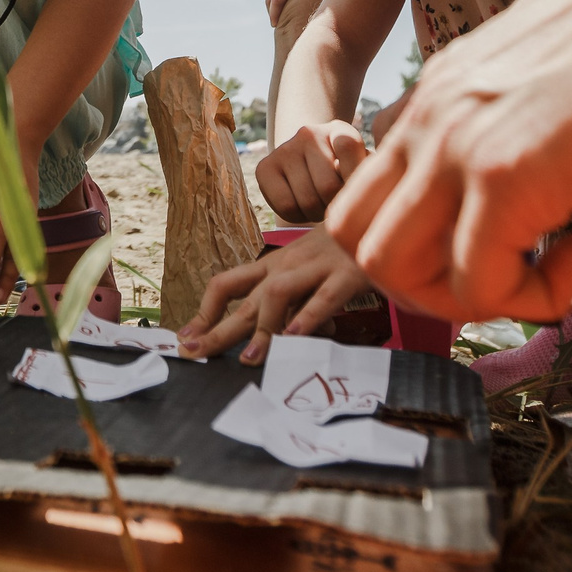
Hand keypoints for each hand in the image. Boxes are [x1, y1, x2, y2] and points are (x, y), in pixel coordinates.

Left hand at [179, 231, 370, 361]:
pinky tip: (295, 339)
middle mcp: (288, 263)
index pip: (227, 284)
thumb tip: (277, 339)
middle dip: (216, 330)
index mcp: (274, 264)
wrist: (384, 212)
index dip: (204, 312)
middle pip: (245, 299)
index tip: (187, 337)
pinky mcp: (349, 274)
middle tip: (193, 353)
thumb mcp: (310, 271)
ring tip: (249, 359)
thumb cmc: (344, 249)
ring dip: (262, 329)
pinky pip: (325, 296)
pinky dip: (308, 318)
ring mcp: (317, 267)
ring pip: (278, 295)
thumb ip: (294, 301)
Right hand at [254, 122, 367, 221]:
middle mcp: (309, 133)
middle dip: (336, 207)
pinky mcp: (264, 167)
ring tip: (322, 208)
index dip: (355, 178)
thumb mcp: (362, 169)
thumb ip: (366, 175)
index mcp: (339, 130)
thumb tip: (354, 189)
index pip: (348, 146)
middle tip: (337, 207)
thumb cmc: (344, 174)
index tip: (358, 192)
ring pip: (308, 200)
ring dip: (319, 215)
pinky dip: (298, 217)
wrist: (309, 165)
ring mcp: (285, 149)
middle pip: (328, 186)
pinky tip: (304, 209)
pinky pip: (285, 206)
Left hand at [324, 0, 571, 324]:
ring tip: (545, 267)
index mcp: (446, 83)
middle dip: (425, 282)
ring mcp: (459, 139)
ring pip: (388, 269)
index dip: (431, 233)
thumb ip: (535, 106)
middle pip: (355, 235)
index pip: (378, 183)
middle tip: (511, 272)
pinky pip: (476, 285)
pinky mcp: (507, 172)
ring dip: (464, 297)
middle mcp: (433, 108)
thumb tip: (561, 148)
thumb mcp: (568, 62)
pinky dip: (529, 297)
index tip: (508, 230)